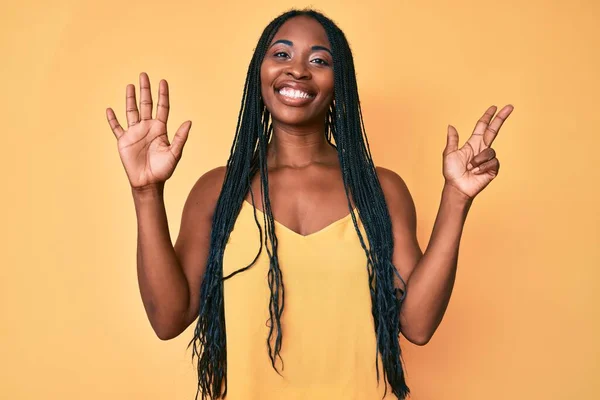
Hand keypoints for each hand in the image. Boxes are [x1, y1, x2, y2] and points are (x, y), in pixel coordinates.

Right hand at [106, 72, 191, 189]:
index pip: (162, 107)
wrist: (148, 182)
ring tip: (130, 85)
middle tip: (144, 75)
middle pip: (146, 105)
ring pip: (131, 111)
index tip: (162, 81)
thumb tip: (189, 121)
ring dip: (130, 99)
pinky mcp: (124, 140)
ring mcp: (135, 133)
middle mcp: (147, 128)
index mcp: (160, 129)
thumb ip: (180, 137)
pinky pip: (116, 127)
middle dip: (145, 90)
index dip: (162, 95)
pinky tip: (109, 109)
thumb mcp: (175, 153)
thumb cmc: (164, 170)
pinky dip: (112, 119)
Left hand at [442, 104, 513, 199]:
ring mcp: (488, 159)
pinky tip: (476, 172)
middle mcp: (482, 149)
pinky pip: (492, 162)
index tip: (494, 107)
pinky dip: (482, 167)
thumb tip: (451, 126)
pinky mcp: (493, 168)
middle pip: (494, 130)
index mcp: (472, 144)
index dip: (488, 117)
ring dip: (478, 160)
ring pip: (490, 151)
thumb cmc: (452, 172)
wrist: (457, 187)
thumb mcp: (449, 154)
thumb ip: (452, 140)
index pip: (482, 127)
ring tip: (470, 168)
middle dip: (501, 118)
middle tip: (510, 106)